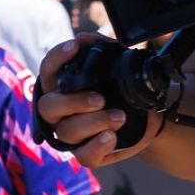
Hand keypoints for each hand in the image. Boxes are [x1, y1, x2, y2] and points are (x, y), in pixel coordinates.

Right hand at [36, 36, 157, 167]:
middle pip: (48, 107)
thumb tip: (85, 38)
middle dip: (72, 102)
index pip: (48, 70)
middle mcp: (59, 112)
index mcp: (61, 87)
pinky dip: (97, 146)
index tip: (76, 47)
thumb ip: (102, 50)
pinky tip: (111, 137)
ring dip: (93, 122)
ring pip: (67, 131)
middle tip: (100, 99)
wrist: (146, 117)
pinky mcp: (87, 153)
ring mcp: (70, 134)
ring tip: (119, 117)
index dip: (57, 58)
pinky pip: (83, 156)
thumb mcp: (116, 66)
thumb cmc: (122, 90)